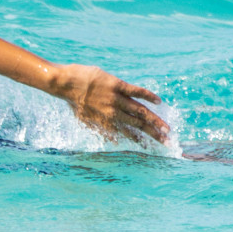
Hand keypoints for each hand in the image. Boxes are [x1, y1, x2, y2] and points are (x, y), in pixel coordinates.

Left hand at [52, 64, 169, 143]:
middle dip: (154, 135)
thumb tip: (114, 141)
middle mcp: (113, 113)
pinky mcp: (116, 85)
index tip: (153, 147)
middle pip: (139, 125)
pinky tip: (159, 101)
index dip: (143, 142)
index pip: (129, 135)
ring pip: (141, 111)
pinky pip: (136, 91)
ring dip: (155, 121)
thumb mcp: (85, 121)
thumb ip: (101, 130)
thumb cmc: (74, 102)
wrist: (64, 84)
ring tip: (167, 129)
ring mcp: (115, 98)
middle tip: (168, 142)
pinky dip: (148, 96)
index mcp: (106, 122)